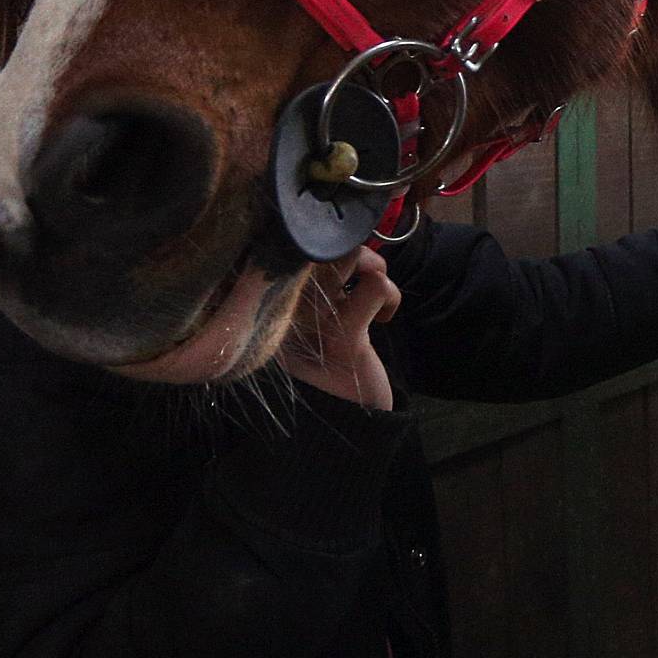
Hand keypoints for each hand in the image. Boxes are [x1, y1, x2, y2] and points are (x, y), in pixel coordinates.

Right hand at [279, 249, 400, 410]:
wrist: (341, 420)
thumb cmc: (327, 361)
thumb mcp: (311, 317)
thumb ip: (312, 281)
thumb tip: (341, 241)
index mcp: (267, 300)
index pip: (284, 244)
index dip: (316, 237)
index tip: (338, 255)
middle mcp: (279, 306)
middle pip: (313, 240)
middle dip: (348, 247)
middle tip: (361, 274)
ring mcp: (309, 320)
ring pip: (347, 254)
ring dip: (372, 265)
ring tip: (374, 290)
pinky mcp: (343, 335)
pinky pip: (376, 285)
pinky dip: (390, 295)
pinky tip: (386, 318)